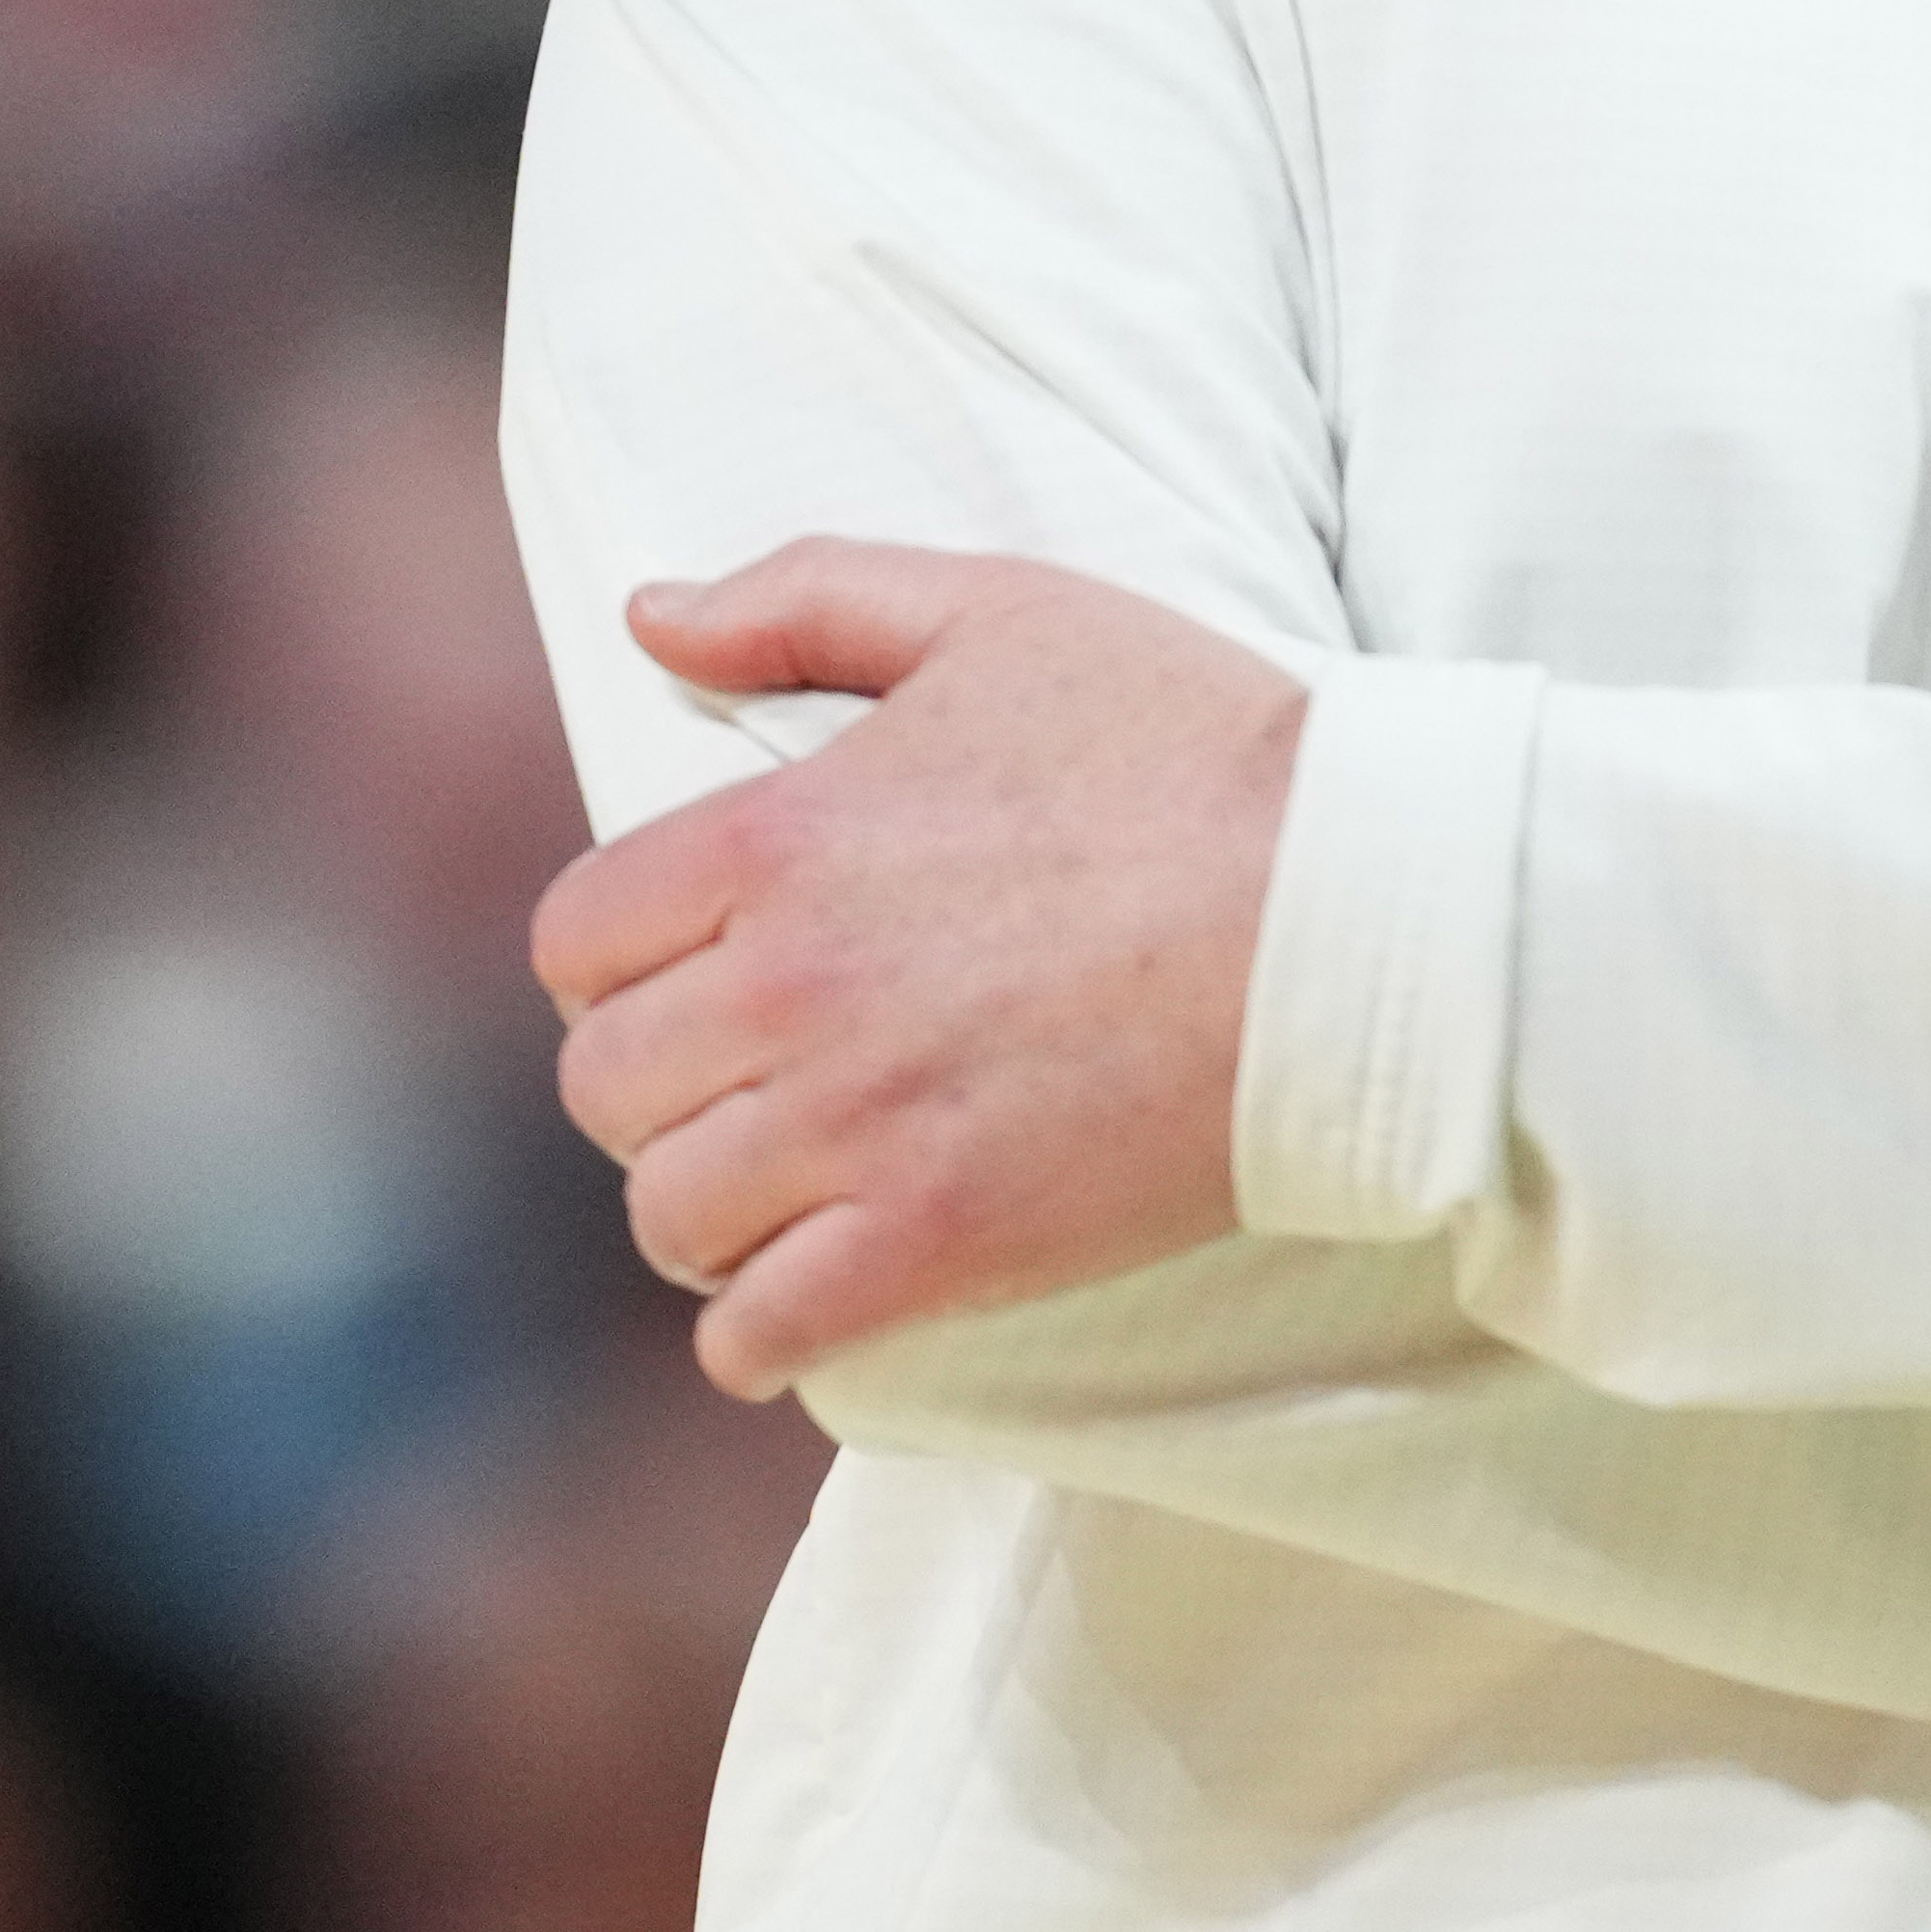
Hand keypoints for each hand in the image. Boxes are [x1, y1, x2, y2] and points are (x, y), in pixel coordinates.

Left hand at [531, 541, 1305, 1397]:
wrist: (1353, 911)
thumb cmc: (1192, 746)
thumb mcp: (995, 609)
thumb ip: (802, 598)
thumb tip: (650, 617)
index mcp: (775, 838)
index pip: (577, 938)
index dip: (617, 961)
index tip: (683, 973)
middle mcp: (785, 989)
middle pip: (604, 1086)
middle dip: (655, 1088)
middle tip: (738, 1084)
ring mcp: (857, 1127)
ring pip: (670, 1214)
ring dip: (706, 1209)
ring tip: (777, 1190)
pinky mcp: (940, 1243)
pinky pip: (762, 1332)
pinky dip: (760, 1330)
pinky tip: (805, 1294)